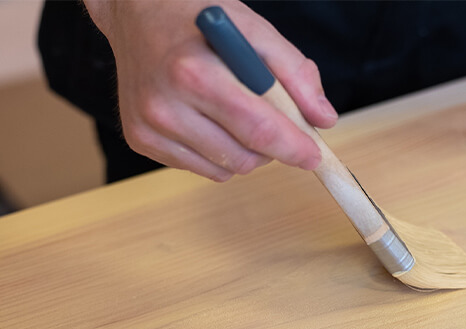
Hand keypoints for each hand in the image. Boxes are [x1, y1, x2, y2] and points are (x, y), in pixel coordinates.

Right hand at [83, 0, 336, 181]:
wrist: (136, 13)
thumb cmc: (198, 19)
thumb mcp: (254, 29)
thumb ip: (294, 73)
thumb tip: (323, 119)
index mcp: (194, 72)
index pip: (257, 128)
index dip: (294, 147)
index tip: (315, 155)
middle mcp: (165, 105)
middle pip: (245, 157)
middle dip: (273, 148)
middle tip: (277, 122)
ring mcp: (149, 127)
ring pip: (227, 169)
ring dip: (247, 151)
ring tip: (237, 112)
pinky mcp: (141, 140)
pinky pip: (203, 168)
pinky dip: (219, 152)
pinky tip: (210, 118)